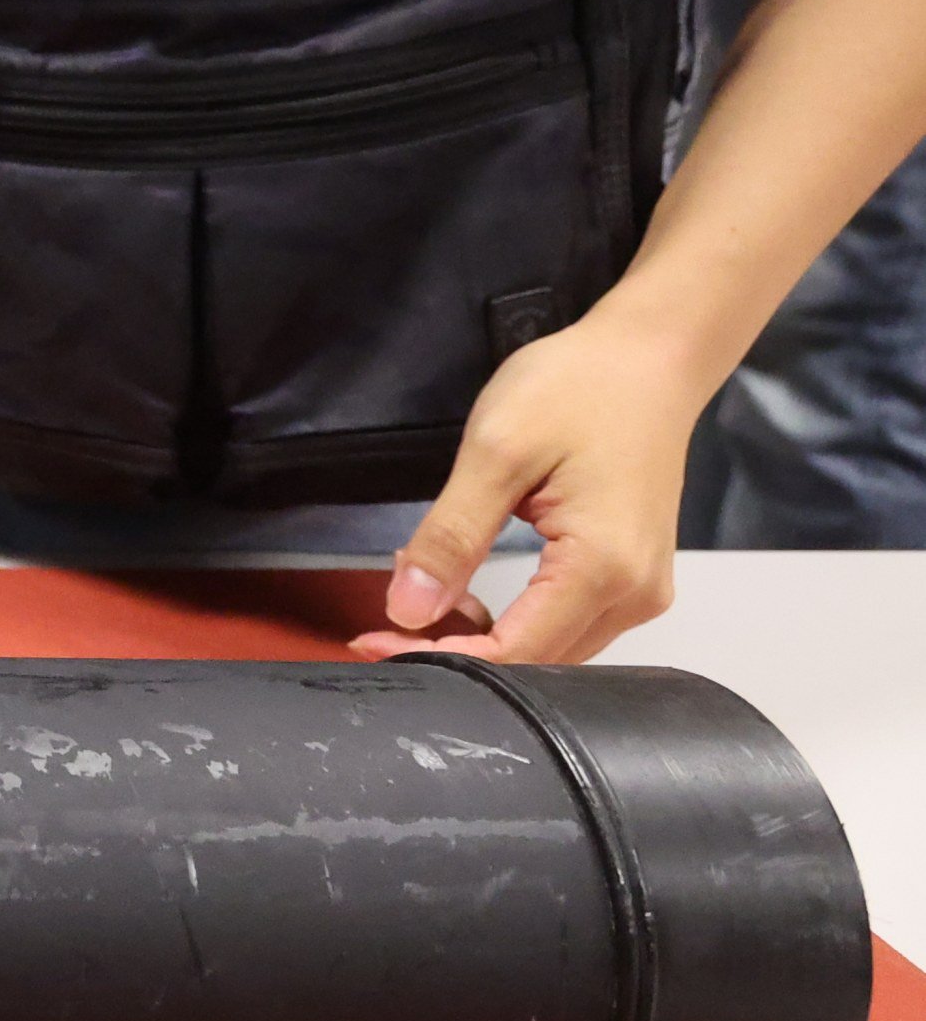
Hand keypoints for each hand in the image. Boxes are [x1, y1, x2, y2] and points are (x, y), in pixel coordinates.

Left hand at [352, 312, 706, 666]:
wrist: (648, 358)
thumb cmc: (577, 389)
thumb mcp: (495, 452)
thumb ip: (450, 537)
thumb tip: (408, 609)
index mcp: (604, 567)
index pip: (514, 653)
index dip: (440, 658)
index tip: (374, 643)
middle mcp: (635, 592)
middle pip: (536, 662)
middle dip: (457, 651)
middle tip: (386, 623)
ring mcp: (641, 587)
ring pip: (552, 648)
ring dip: (484, 636)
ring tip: (425, 594)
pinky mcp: (634, 575)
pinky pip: (568, 621)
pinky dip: (515, 617)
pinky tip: (468, 589)